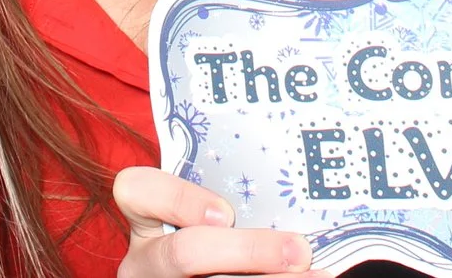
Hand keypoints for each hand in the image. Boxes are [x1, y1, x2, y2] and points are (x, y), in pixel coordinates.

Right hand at [113, 166, 311, 276]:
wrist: (200, 272)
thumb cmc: (216, 236)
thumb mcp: (203, 215)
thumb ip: (233, 199)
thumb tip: (301, 183)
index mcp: (145, 221)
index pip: (136, 189)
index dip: (179, 199)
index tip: (226, 212)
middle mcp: (147, 261)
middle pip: (184, 253)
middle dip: (248, 251)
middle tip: (299, 250)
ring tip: (315, 276)